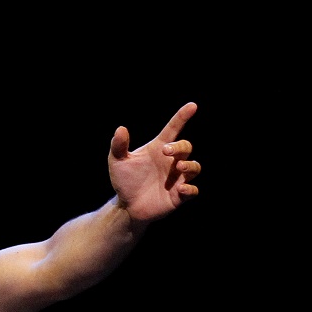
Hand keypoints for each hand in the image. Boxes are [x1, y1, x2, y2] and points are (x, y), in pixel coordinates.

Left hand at [108, 102, 202, 221]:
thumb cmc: (124, 180)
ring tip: (179, 167)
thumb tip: (121, 129)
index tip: (192, 106)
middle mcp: (171, 161)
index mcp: (158, 148)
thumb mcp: (117, 161)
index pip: (173, 129)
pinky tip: (180, 189)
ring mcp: (177, 178)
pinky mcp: (179, 196)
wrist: (126, 205)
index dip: (182, 117)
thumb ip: (118, 146)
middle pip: (186, 147)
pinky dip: (190, 189)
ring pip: (195, 167)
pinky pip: (192, 191)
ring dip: (190, 166)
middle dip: (180, 147)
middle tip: (166, 151)